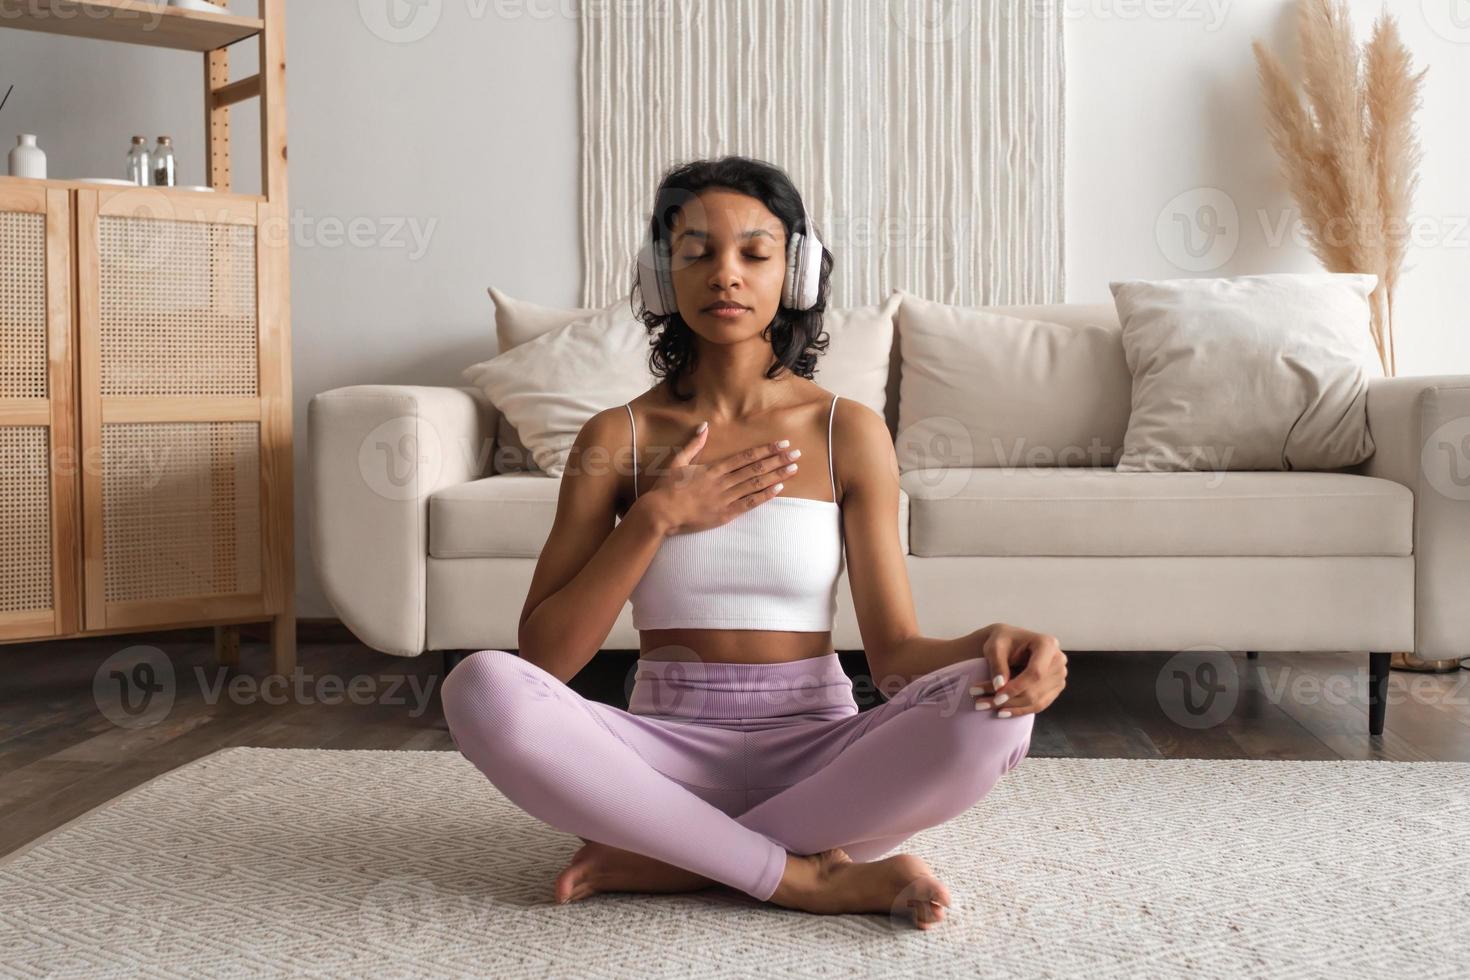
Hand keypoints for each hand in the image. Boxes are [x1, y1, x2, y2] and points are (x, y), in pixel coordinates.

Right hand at [643, 421, 802, 535]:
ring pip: (756, 484)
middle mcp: (722, 481)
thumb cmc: (666, 488)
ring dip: (776, 475)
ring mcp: (725, 498)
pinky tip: (779, 489)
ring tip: (793, 468)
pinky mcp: (725, 514)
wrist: (660, 513)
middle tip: (796, 453)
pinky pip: (749, 504)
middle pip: (755, 468)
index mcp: (713, 468)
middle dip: (778, 460)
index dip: (765, 450)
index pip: (745, 457)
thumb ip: (693, 444)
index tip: (781, 444)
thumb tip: (704, 426)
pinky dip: (765, 496)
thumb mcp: (677, 461)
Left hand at [968, 623, 1066, 717]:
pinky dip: (1020, 710)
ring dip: (1012, 707)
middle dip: (1009, 700)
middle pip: (1035, 689)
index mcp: (1047, 644)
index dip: (1016, 687)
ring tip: (987, 707)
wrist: (1010, 641)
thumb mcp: (995, 647)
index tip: (996, 697)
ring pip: (1037, 700)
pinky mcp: (1055, 687)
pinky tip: (1002, 712)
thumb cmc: (1002, 640)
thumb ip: (997, 664)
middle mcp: (1058, 660)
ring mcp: (1059, 675)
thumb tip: (999, 686)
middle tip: (981, 704)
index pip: (1035, 672)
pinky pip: (1040, 704)